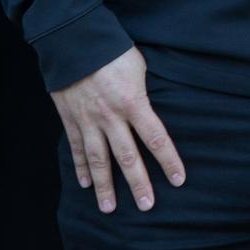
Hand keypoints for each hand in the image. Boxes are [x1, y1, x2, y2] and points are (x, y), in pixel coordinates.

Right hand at [52, 47, 185, 212]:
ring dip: (105, 186)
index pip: (156, 138)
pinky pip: (77, 149)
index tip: (178, 179)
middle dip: (139, 183)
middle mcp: (111, 117)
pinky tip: (85, 183)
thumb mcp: (139, 66)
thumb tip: (148, 108)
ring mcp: (89, 121)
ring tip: (109, 207)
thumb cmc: (112, 49)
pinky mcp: (71, 119)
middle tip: (147, 205)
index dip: (168, 160)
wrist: (74, 41)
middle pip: (128, 157)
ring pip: (99, 160)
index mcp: (133, 102)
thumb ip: (143, 91)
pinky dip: (81, 167)